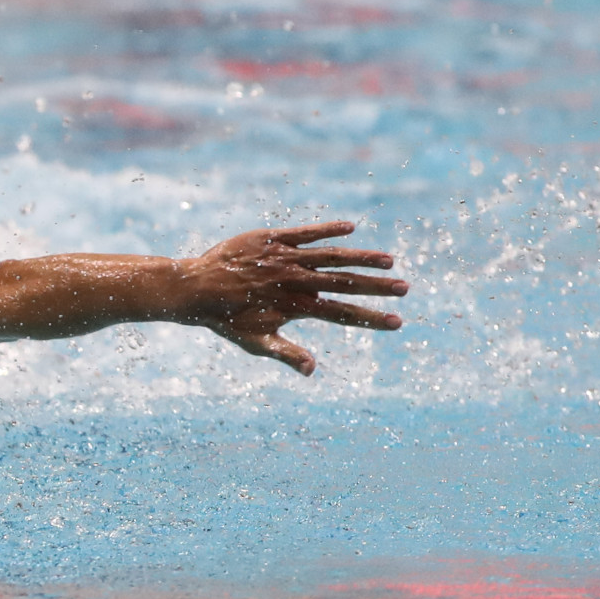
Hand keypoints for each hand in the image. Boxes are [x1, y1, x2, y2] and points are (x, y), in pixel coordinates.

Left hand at [168, 221, 404, 374]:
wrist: (195, 288)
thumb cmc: (226, 319)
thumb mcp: (256, 343)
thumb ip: (287, 354)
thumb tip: (312, 370)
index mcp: (295, 307)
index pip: (342, 314)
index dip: (371, 319)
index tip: (397, 322)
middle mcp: (294, 280)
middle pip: (344, 284)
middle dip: (377, 287)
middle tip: (405, 289)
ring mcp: (284, 258)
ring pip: (330, 256)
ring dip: (361, 258)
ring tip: (389, 260)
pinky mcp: (271, 239)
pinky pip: (305, 232)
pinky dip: (328, 230)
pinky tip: (351, 228)